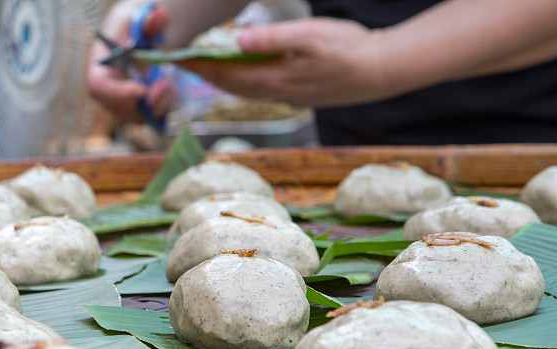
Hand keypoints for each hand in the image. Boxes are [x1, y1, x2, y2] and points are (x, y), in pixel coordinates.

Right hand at [87, 4, 175, 122]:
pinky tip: (171, 91)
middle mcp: (108, 92)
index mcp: (99, 69)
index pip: (99, 88)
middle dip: (146, 102)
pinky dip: (163, 108)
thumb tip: (159, 17)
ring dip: (158, 106)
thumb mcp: (137, 20)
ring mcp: (122, 104)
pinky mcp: (138, 109)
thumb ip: (149, 21)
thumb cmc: (131, 28)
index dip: (119, 93)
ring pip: (138, 117)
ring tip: (170, 86)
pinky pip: (149, 117)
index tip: (142, 89)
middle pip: (120, 109)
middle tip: (166, 85)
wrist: (136, 38)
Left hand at [178, 18, 393, 107]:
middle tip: (185, 63)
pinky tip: (244, 74)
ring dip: (225, 81)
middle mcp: (278, 94)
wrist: (383, 71)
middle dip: (207, 75)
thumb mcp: (309, 35)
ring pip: (246, 91)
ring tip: (208, 68)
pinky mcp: (299, 96)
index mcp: (276, 79)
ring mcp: (289, 98)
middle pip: (232, 87)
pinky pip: (261, 92)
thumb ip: (272, 38)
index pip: (227, 75)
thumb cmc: (349, 49)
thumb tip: (237, 40)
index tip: (180, 59)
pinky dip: (245, 82)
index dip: (202, 67)